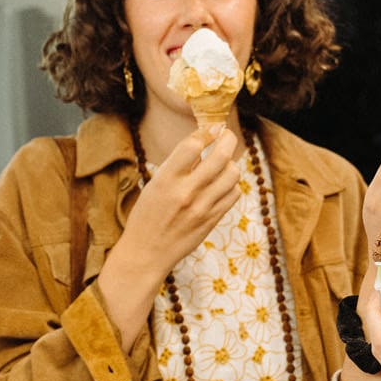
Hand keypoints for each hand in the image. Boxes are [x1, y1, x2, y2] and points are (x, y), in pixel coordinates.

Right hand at [114, 127, 241, 275]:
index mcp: (166, 180)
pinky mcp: (212, 220)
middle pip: (220, 156)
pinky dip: (231, 185)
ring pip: (232, 174)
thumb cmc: (147, 216)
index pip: (192, 145)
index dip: (206, 132)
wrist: (147, 253)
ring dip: (231, 163)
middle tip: (226, 135)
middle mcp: (186, 192)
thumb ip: (177, 166)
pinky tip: (222, 184)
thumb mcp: (154, 186)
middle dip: (228, 139)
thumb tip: (202, 141)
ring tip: (223, 163)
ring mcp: (202, 208)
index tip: (212, 127)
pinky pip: (233, 194)